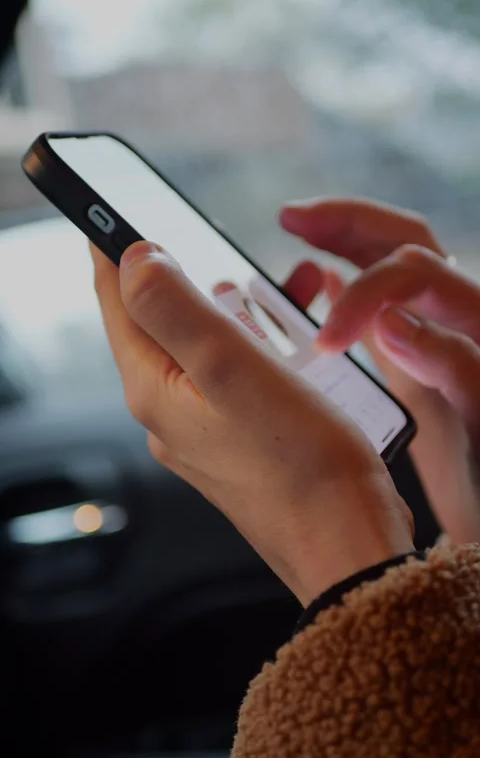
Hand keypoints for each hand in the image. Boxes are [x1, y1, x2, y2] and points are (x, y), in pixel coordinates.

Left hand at [91, 240, 413, 605]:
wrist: (347, 544)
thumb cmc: (301, 462)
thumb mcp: (230, 367)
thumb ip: (174, 307)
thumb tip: (134, 258)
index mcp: (154, 392)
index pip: (117, 305)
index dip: (114, 252)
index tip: (110, 213)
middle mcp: (169, 414)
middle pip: (158, 326)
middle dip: (183, 278)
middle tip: (200, 240)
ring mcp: (204, 433)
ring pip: (202, 351)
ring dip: (229, 311)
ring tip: (266, 288)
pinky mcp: (239, 444)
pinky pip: (233, 379)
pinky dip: (254, 348)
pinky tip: (286, 342)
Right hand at [280, 198, 479, 542]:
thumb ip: (454, 368)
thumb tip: (394, 322)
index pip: (419, 273)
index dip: (365, 296)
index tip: (325, 342)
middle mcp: (463, 320)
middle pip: (410, 244)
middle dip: (350, 224)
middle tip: (293, 218)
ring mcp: (441, 337)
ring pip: (397, 262)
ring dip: (347, 238)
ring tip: (297, 227)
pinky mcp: (424, 359)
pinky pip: (390, 301)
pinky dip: (354, 280)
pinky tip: (323, 280)